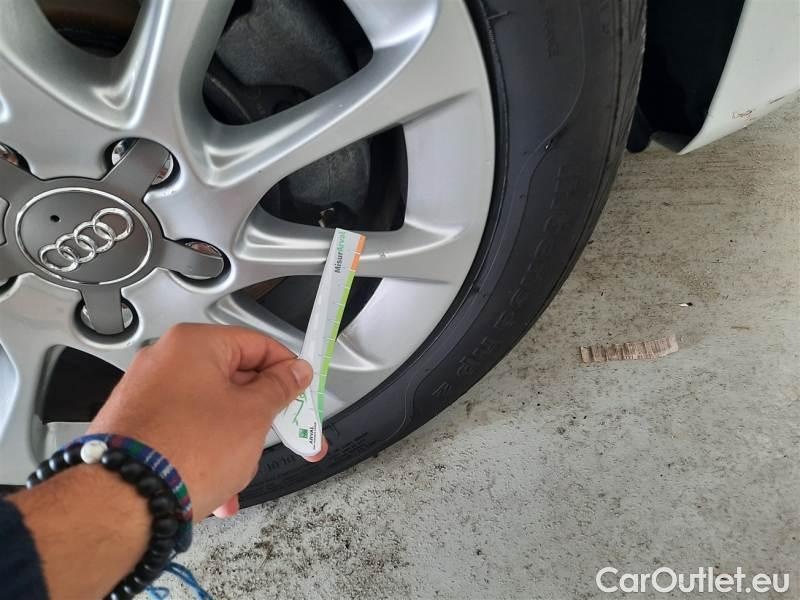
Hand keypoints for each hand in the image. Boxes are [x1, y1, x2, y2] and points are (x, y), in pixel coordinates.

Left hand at [88, 323, 325, 519]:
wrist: (123, 502)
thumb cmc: (182, 452)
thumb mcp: (253, 415)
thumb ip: (280, 387)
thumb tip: (293, 372)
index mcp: (193, 344)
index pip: (258, 344)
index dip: (287, 370)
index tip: (301, 390)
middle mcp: (164, 361)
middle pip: (233, 380)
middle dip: (260, 416)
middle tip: (283, 432)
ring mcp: (146, 394)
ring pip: (210, 412)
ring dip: (234, 442)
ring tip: (240, 473)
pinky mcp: (136, 425)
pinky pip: (184, 432)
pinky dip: (205, 453)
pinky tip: (215, 486)